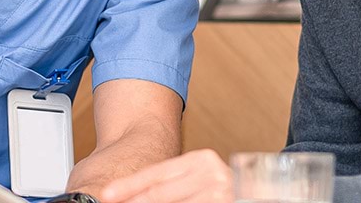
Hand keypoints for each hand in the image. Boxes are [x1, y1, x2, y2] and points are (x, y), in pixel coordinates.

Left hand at [95, 149, 231, 202]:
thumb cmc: (218, 190)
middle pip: (161, 194)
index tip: (106, 194)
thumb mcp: (194, 179)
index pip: (156, 174)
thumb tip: (128, 194)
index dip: (128, 185)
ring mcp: (220, 193)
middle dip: (134, 202)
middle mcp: (212, 174)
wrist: (255, 193)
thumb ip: (169, 185)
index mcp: (200, 160)